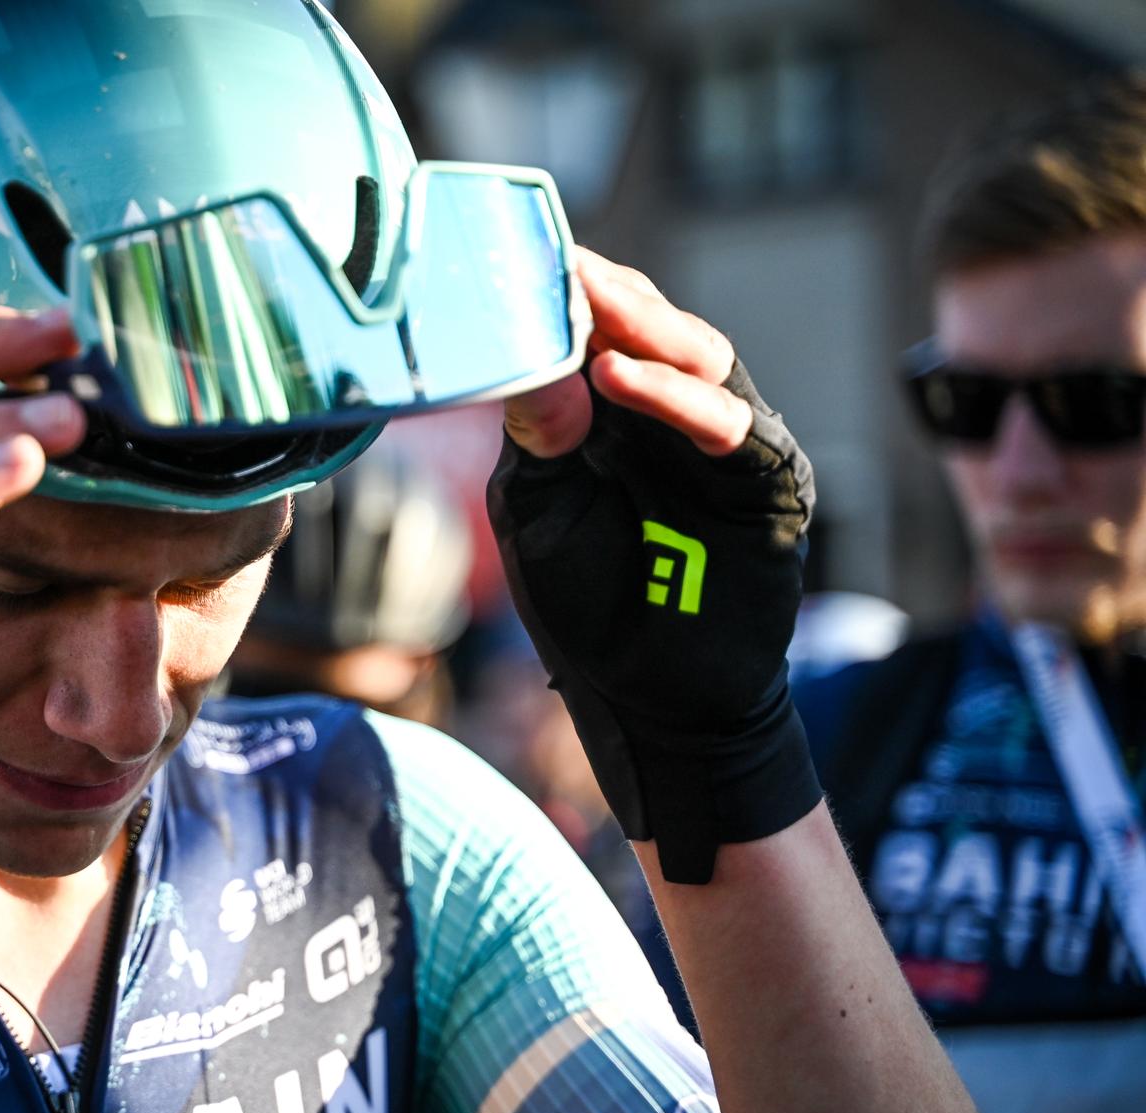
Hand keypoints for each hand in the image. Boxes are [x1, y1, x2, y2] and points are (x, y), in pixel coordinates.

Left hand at [490, 251, 819, 882]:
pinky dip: (673, 396)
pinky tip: (618, 378)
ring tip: (584, 301)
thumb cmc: (588, 603)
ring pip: (696, 355)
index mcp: (607, 413)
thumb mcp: (536, 514)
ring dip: (640, 326)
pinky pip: (728, 423)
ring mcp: (721, 441)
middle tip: (552, 256)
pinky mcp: (764, 479)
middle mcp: (668, 413)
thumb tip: (538, 356)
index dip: (559, 291)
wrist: (654, 700)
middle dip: (602, 292)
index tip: (511, 248)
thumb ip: (538, 436)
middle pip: (646, 325)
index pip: (590, 328)